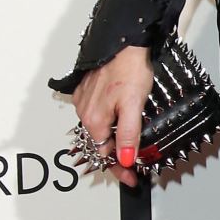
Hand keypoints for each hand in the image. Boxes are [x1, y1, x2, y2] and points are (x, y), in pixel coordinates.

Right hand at [72, 44, 154, 186]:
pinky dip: (106, 122)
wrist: (124, 41)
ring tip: (127, 146)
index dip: (120, 170)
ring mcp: (84, 101)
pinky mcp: (87, 91)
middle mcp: (85, 112)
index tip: (131, 179)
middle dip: (116, 157)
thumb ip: (129, 135)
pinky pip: (95, 114)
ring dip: (112, 139)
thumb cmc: (129, 67)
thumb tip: (126, 159)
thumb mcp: (135, 105)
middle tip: (133, 167)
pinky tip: (116, 121)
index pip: (105, 156)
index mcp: (95, 120)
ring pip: (98, 129)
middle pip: (100, 145)